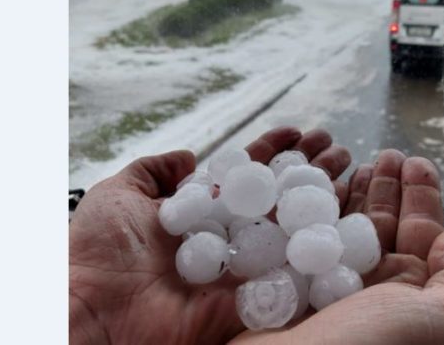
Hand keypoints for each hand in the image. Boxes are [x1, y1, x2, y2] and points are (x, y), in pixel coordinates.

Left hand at [69, 127, 351, 343]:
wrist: (90, 311)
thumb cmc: (96, 251)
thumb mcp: (119, 194)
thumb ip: (153, 172)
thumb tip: (187, 157)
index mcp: (200, 214)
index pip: (246, 175)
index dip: (272, 152)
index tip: (298, 131)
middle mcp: (226, 240)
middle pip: (278, 200)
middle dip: (309, 172)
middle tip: (340, 149)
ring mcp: (243, 271)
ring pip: (294, 232)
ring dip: (325, 205)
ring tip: (353, 174)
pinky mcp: (253, 303)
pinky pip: (296, 279)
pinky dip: (324, 255)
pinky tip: (349, 225)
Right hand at [231, 150, 443, 344]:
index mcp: (409, 301)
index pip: (422, 237)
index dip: (421, 196)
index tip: (416, 162)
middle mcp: (367, 295)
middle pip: (379, 227)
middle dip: (383, 188)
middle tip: (383, 154)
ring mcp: (322, 291)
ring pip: (337, 229)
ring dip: (345, 193)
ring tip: (349, 159)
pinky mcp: (280, 289)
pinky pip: (293, 238)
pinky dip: (299, 209)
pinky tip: (306, 187)